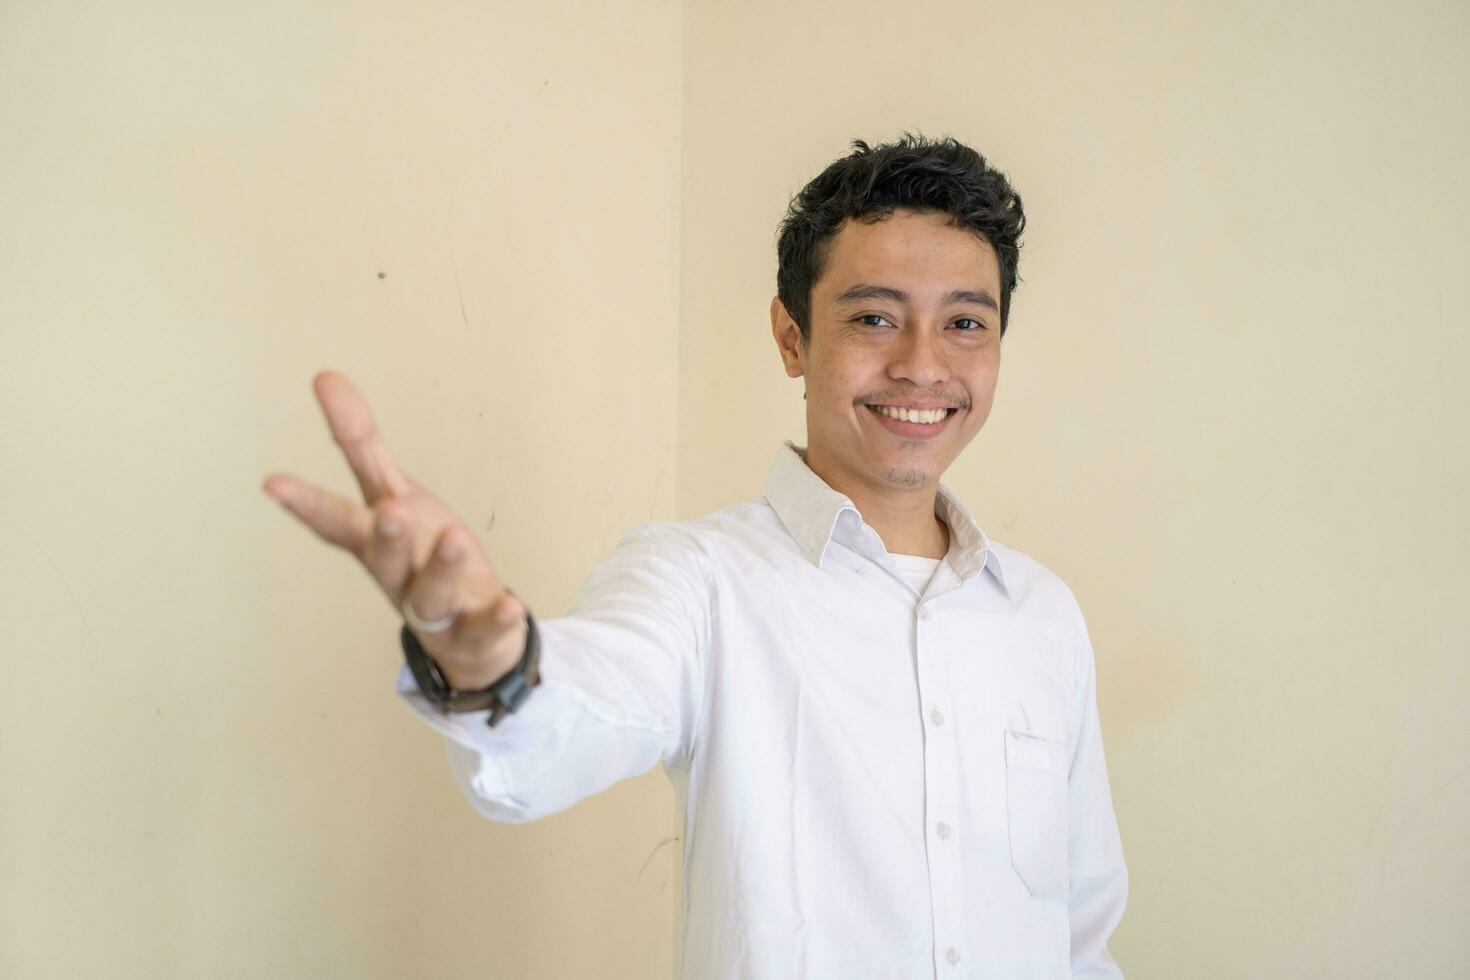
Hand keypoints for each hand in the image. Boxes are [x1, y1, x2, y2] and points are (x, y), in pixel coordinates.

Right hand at [262, 370, 527, 690]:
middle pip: (384, 559)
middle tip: (389, 512)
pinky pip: (484, 626)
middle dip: (385, 538)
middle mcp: (399, 575)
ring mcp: (435, 606)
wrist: (462, 635)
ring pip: (431, 593)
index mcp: (374, 541)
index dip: (305, 504)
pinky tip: (511, 605)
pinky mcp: (475, 629)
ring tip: (454, 538)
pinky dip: (497, 618)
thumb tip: (324, 375)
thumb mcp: (391, 494)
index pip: (335, 521)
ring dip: (441, 568)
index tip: (272, 482)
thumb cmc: (419, 555)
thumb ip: (359, 442)